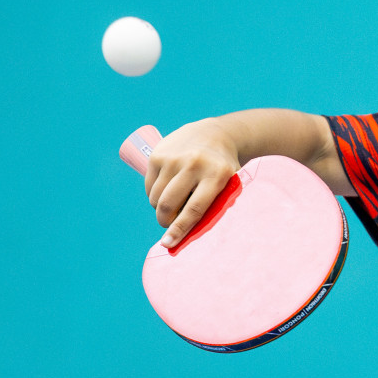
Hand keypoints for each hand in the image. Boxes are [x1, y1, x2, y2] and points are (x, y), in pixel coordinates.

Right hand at [145, 118, 241, 247]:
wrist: (215, 134)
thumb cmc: (222, 169)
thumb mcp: (229, 185)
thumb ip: (215, 207)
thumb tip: (190, 238)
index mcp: (217, 174)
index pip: (194, 209)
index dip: (179, 230)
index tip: (168, 244)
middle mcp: (194, 164)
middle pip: (169, 205)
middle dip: (165, 221)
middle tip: (169, 225)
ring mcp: (173, 158)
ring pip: (156, 198)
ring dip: (159, 209)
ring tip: (172, 206)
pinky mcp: (158, 154)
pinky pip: (148, 186)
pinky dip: (153, 196)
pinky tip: (165, 192)